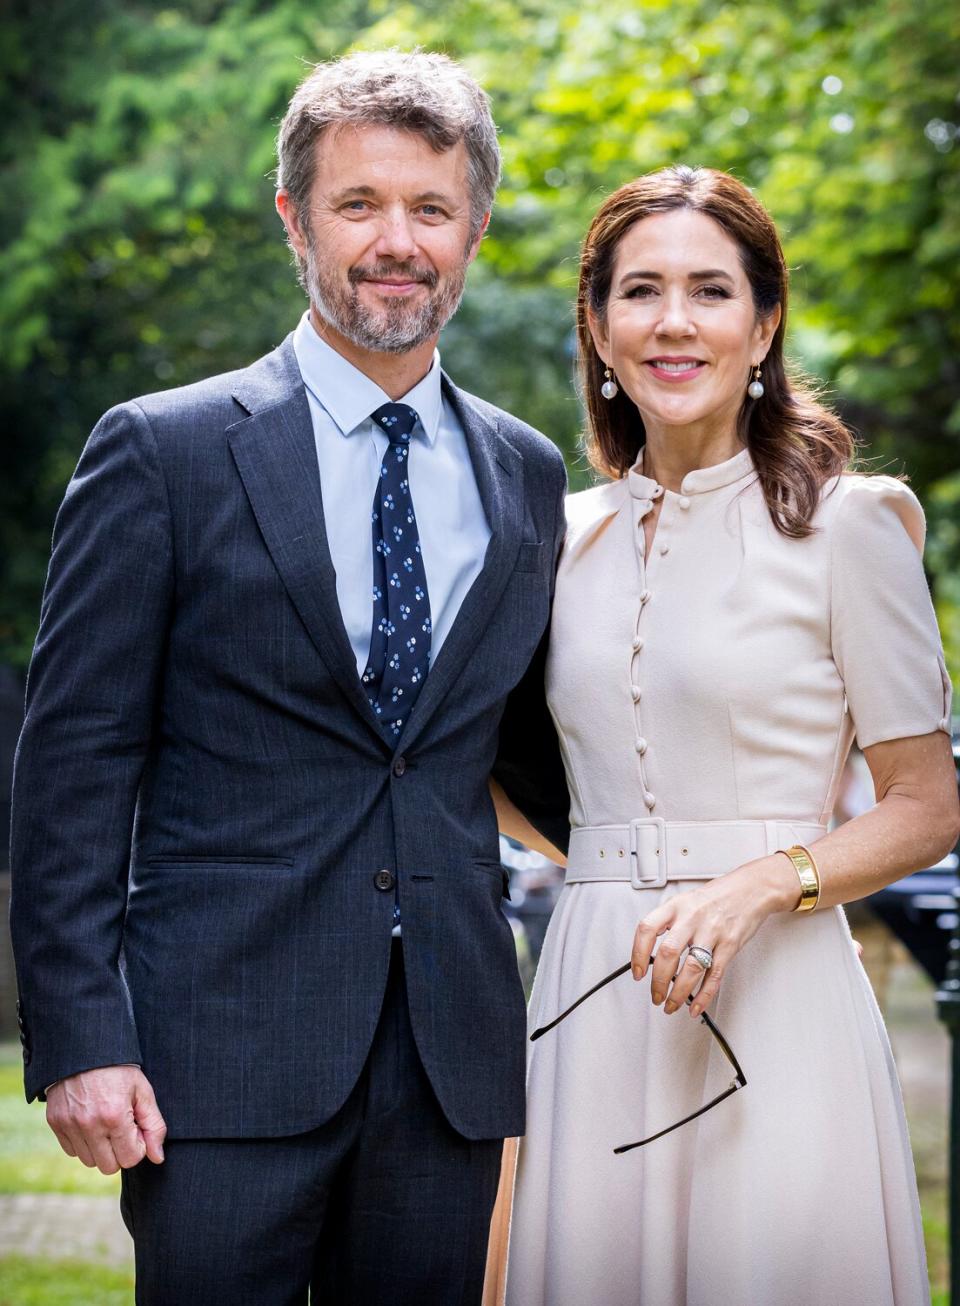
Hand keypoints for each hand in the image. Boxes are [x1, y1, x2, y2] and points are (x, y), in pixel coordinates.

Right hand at [46, 1065, 166, 1173]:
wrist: (85, 1049)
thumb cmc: (119, 1070)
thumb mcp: (143, 1091)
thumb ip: (154, 1126)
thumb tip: (158, 1158)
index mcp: (114, 1116)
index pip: (130, 1159)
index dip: (137, 1145)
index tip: (135, 1126)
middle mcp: (89, 1125)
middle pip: (109, 1167)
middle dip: (119, 1151)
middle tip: (121, 1127)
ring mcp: (69, 1125)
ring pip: (89, 1161)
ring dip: (100, 1148)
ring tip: (105, 1123)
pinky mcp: (55, 1123)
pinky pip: (71, 1151)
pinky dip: (83, 1142)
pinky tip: (90, 1121)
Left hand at [630, 854, 798, 1018]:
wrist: (750, 889)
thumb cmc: (716, 896)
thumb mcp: (685, 901)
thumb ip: (668, 922)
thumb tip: (649, 952)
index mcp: (676, 906)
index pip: (647, 929)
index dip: (638, 953)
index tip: (637, 972)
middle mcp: (692, 918)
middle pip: (668, 953)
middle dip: (658, 981)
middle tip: (655, 995)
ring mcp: (712, 932)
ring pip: (691, 968)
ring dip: (678, 993)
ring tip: (672, 1004)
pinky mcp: (730, 945)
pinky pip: (714, 975)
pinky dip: (704, 996)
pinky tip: (696, 1005)